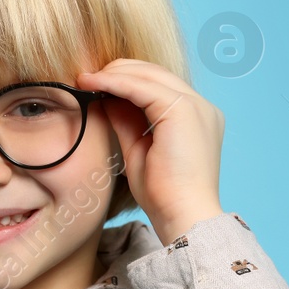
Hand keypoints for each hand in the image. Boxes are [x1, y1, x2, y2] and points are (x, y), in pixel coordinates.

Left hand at [75, 59, 223, 242]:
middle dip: (120, 70)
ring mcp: (196, 106)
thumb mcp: (139, 151)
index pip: (160, 87)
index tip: (96, 84)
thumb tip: (106, 97)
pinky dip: (116, 83)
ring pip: (151, 75)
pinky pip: (144, 87)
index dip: (127, 81)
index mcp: (197, 119)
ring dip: (115, 73)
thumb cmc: (163, 196)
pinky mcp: (184, 110)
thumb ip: (127, 122)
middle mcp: (202, 108)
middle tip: (87, 77)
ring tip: (86, 79)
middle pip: (157, 74)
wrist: (182, 217)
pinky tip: (94, 84)